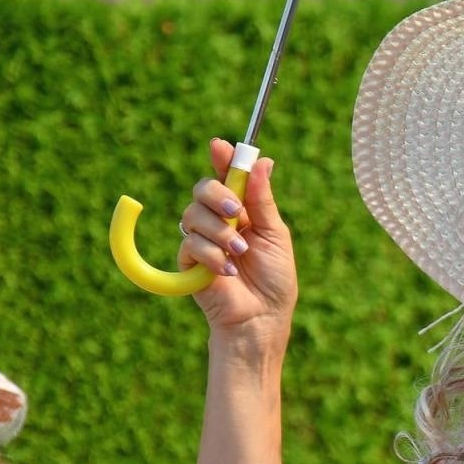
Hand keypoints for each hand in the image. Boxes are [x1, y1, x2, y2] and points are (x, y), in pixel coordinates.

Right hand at [178, 137, 297, 342]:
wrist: (262, 317)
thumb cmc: (275, 279)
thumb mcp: (275, 235)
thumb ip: (263, 200)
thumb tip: (263, 161)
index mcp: (242, 212)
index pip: (227, 178)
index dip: (223, 160)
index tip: (221, 146)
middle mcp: (219, 221)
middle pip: (202, 189)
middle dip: (217, 195)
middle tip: (235, 211)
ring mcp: (201, 240)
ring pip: (193, 214)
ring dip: (220, 232)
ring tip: (240, 251)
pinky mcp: (188, 261)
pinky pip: (189, 242)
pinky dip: (210, 255)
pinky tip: (226, 271)